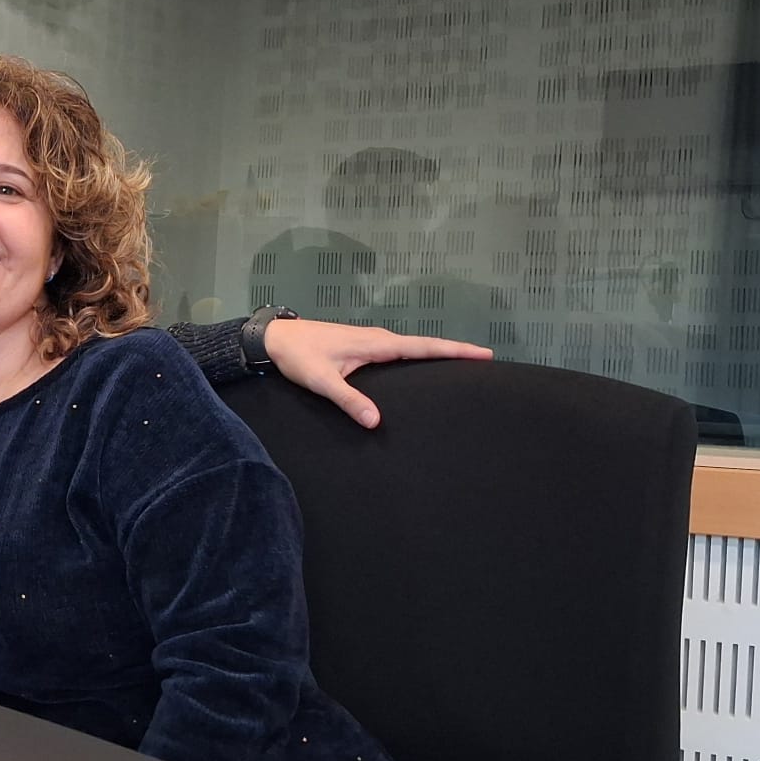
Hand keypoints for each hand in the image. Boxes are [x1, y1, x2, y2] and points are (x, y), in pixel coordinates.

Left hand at [264, 318, 492, 428]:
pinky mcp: (361, 347)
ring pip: (411, 348)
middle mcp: (378, 339)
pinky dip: (416, 356)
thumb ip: (349, 400)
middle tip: (485, 361)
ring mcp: (370, 341)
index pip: (424, 347)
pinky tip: (420, 367)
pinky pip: (397, 351)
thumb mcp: (322, 381)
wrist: (274, 338)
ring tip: (462, 365)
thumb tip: (376, 422)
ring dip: (436, 353)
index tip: (484, 353)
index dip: (455, 350)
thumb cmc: (297, 356)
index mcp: (376, 344)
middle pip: (424, 346)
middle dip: (454, 352)